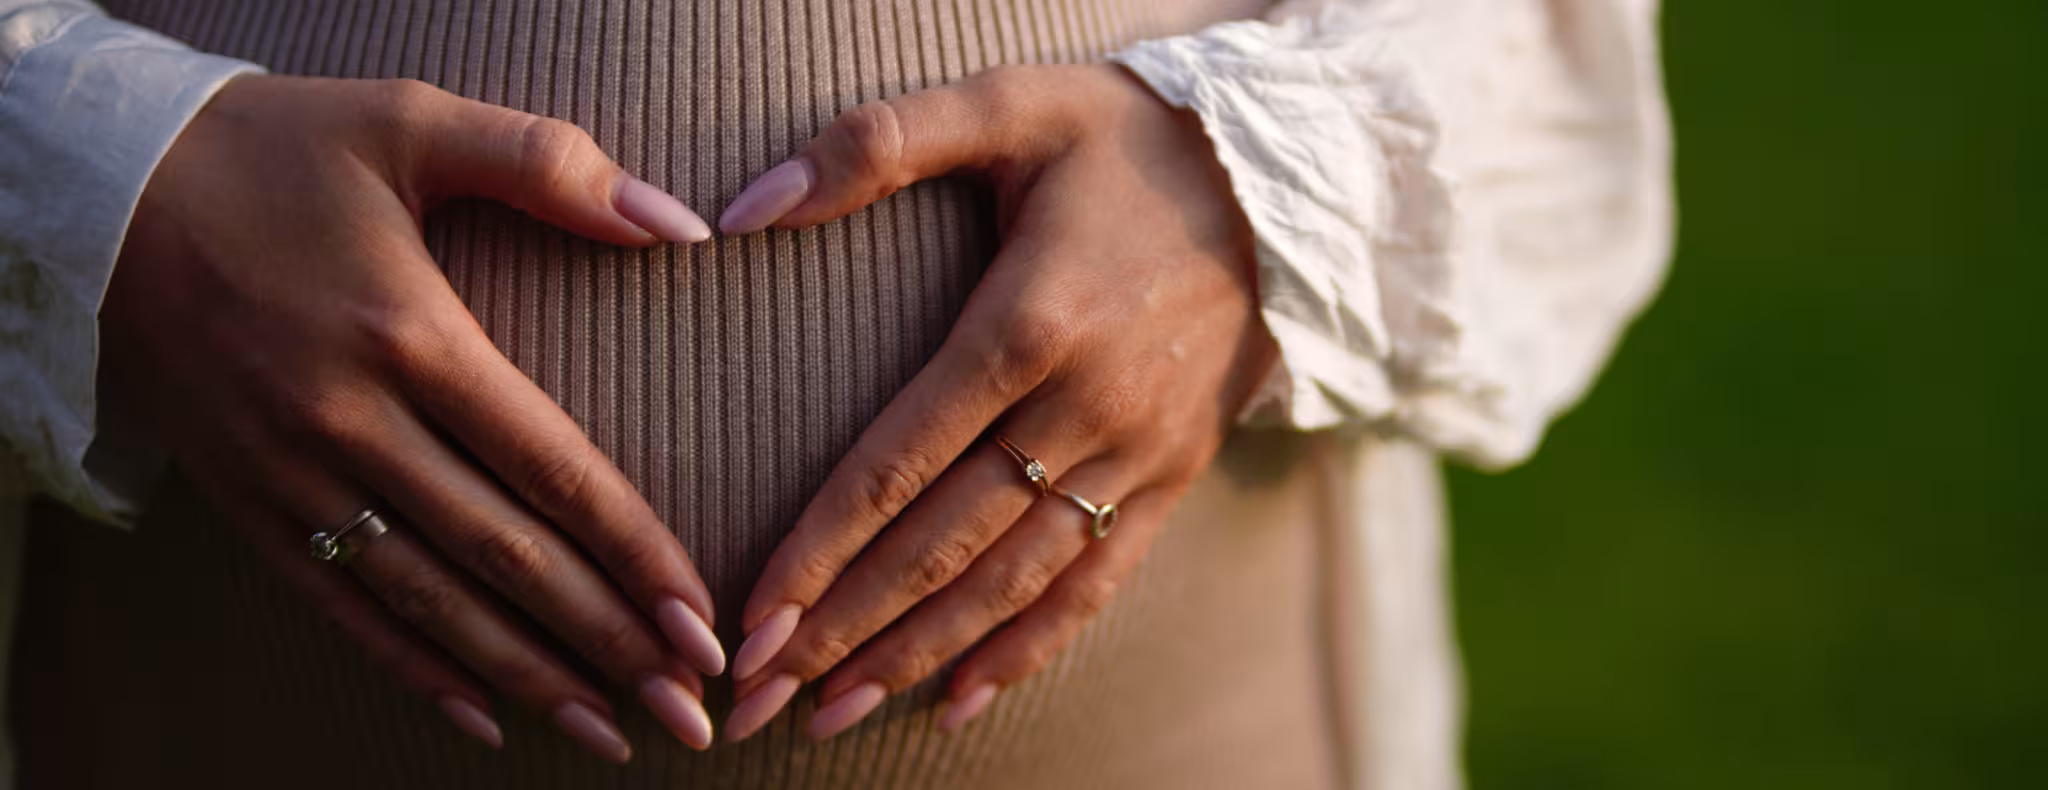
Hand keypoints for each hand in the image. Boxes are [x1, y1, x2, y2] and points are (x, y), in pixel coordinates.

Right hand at [101, 76, 726, 759]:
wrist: (99, 187)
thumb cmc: (272, 149)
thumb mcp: (409, 120)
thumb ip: (549, 165)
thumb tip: (680, 224)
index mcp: (409, 333)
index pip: (550, 468)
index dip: (634, 554)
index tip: (700, 620)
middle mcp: (350, 422)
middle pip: (504, 557)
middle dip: (606, 642)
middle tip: (687, 710)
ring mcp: (291, 473)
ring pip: (430, 601)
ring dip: (528, 676)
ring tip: (611, 731)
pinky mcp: (246, 502)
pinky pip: (340, 605)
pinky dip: (413, 668)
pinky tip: (484, 716)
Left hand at [717, 64, 1277, 740]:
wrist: (1283, 179)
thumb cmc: (1122, 138)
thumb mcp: (1008, 104)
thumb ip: (874, 143)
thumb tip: (743, 205)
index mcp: (1029, 322)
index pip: (896, 462)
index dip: (816, 549)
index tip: (748, 618)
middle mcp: (1084, 406)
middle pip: (942, 544)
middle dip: (843, 628)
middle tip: (753, 697)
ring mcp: (1136, 452)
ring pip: (1011, 581)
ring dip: (917, 655)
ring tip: (830, 715)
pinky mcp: (1172, 476)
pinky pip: (1095, 582)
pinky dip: (1027, 650)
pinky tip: (958, 703)